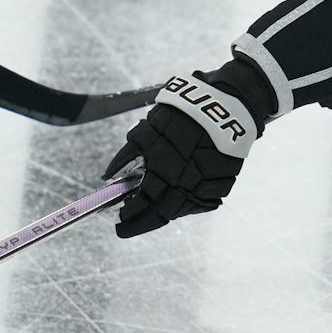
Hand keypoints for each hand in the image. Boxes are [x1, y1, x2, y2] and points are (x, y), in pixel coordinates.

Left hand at [106, 72, 261, 237]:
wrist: (222, 106)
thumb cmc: (179, 114)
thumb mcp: (147, 129)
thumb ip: (127, 156)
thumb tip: (107, 176)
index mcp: (162, 170)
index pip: (143, 205)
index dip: (129, 217)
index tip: (118, 223)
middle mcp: (184, 183)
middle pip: (161, 214)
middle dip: (141, 222)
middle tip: (126, 226)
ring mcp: (206, 185)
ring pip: (182, 210)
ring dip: (163, 213)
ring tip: (149, 212)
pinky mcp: (224, 183)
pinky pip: (203, 201)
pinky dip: (188, 203)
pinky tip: (177, 200)